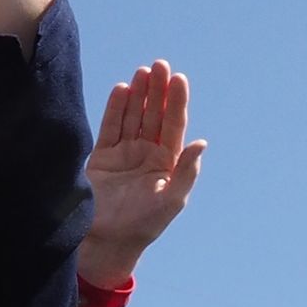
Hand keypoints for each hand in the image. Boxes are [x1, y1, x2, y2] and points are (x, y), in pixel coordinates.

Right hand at [74, 61, 205, 285]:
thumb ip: (187, 172)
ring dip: (138, 94)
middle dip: (157, 91)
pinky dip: (115, 108)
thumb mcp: (171, 200)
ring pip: (133, 116)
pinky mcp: (103, 156)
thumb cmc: (144, 225)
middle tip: (159, 65)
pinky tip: (122, 89)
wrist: (108, 240)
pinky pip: (110, 127)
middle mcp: (148, 154)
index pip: (174, 125)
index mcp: (168, 163)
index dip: (176, 102)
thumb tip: (202, 143)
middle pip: (154, 115)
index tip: (178, 79)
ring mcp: (125, 153)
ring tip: (142, 72)